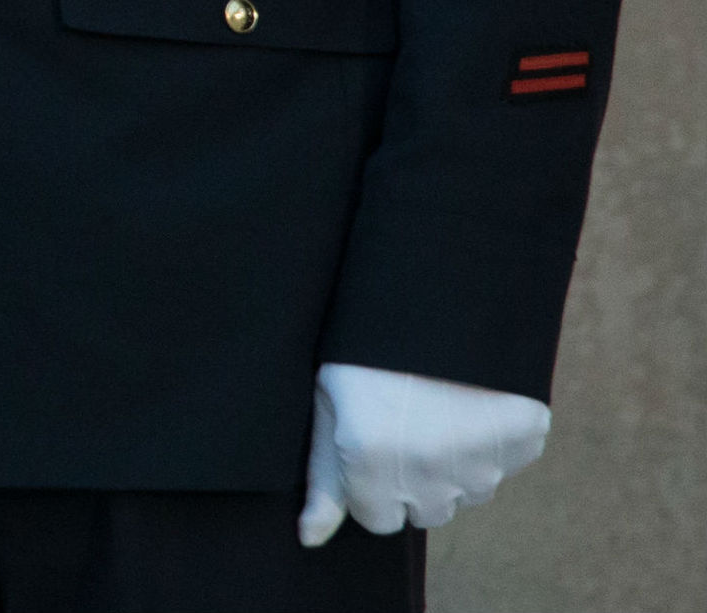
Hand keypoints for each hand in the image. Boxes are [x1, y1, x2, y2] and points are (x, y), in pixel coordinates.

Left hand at [298, 361, 550, 544]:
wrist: (439, 294)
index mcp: (373, 466)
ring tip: (437, 406)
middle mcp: (431, 476)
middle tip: (406, 424)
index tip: (370, 447)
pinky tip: (470, 400)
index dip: (370, 484)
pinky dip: (491, 441)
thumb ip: (322, 478)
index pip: (377, 521)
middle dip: (413, 482)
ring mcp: (483, 461)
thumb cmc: (365, 349)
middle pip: (425, 511)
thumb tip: (309, 538)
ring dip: (454, 464)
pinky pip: (506, 463)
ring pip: (469, 491)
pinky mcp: (523, 440)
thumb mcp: (329, 403)